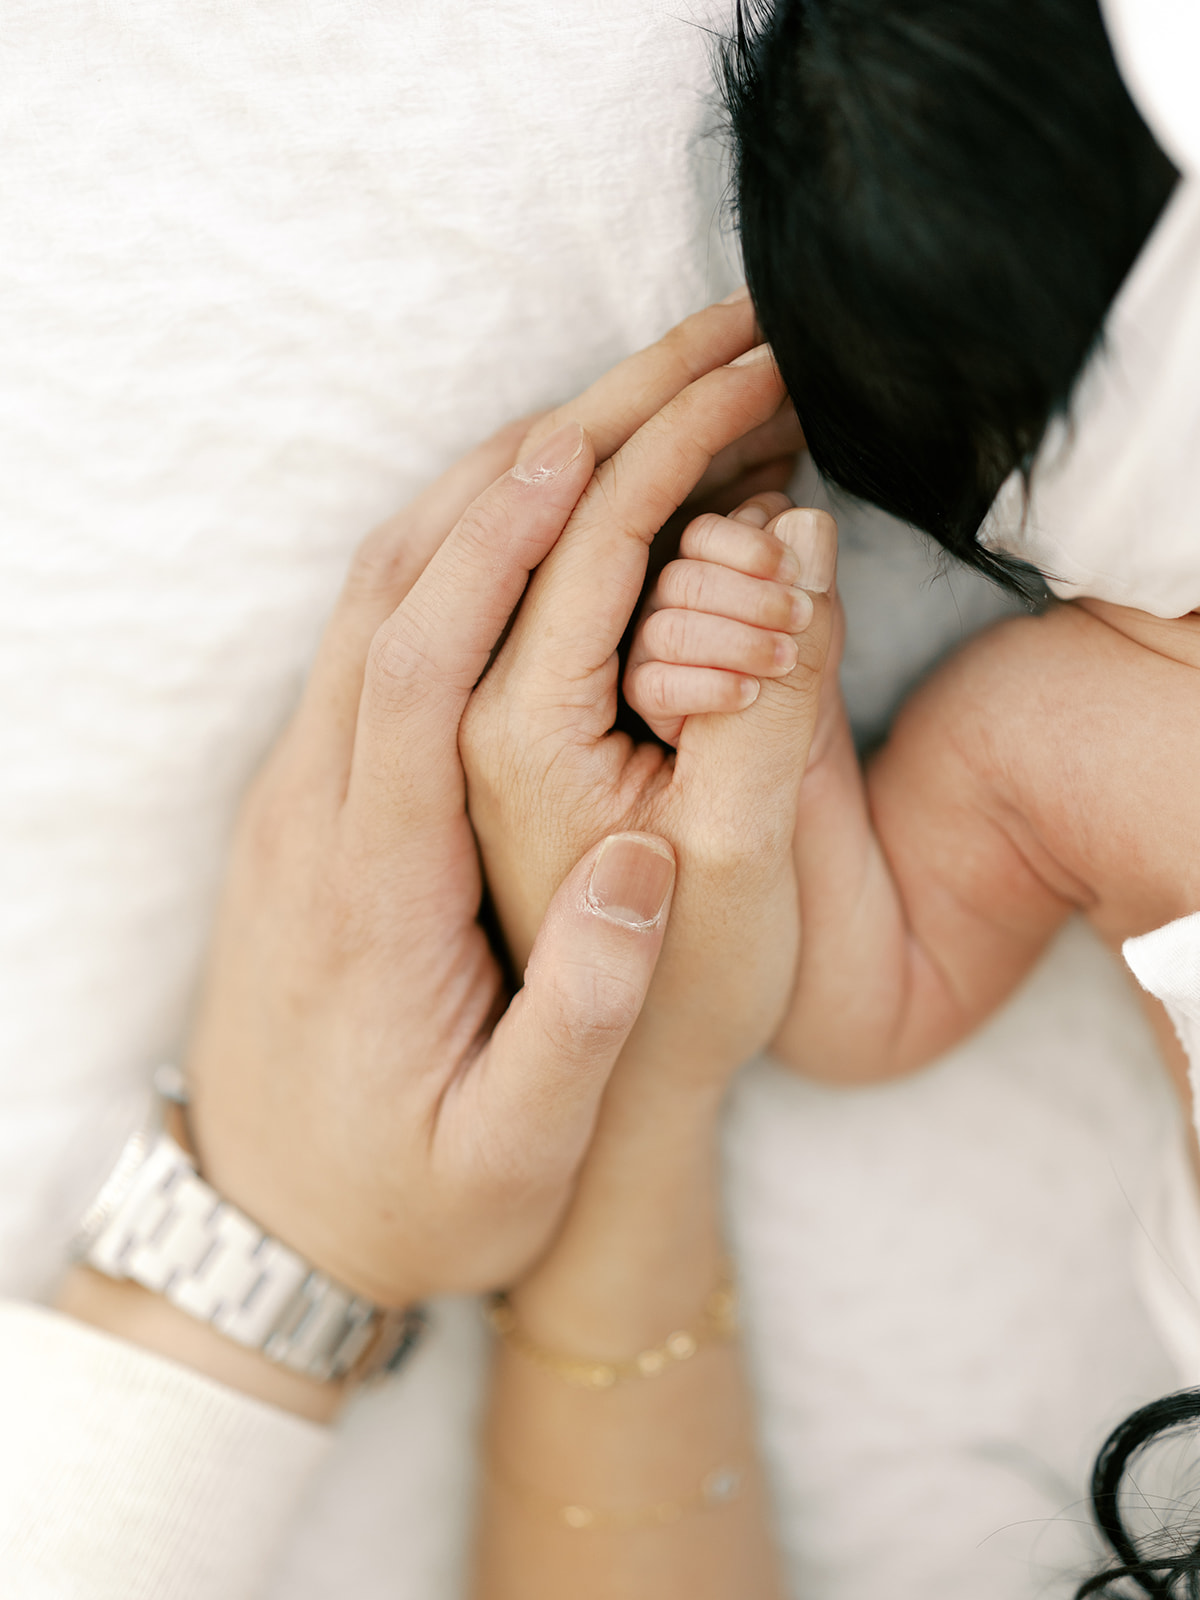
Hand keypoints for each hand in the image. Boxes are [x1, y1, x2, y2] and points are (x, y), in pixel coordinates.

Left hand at [179, 298, 786, 1311]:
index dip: (501, 550)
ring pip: (369, 605)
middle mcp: (318, 817)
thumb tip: (646, 863)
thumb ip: (579, 1015)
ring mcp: (299, 804)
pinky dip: (439, 561)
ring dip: (469, 503)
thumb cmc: (410, 1196)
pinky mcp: (307, 810)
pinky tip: (507, 526)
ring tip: (586, 419)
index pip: (423, 670)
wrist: (273, 1229)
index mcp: (373, 885)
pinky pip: (365, 643)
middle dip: (505, 479)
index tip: (582, 447)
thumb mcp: (513, 1149)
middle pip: (392, 600)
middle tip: (621, 382)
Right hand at [624, 496, 824, 745]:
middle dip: (752, 600)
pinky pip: (657, 686)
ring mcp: (652, 643)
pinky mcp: (644, 691)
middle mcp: (671, 595)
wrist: (796, 729)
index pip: (705, 534)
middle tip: (801, 619)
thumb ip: (809, 565)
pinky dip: (711, 688)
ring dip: (737, 645)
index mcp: (709, 559)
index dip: (751, 548)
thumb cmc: (801, 657)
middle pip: (685, 580)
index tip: (794, 571)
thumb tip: (804, 522)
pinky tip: (751, 694)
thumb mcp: (817, 608)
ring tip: (785, 660)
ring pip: (668, 631)